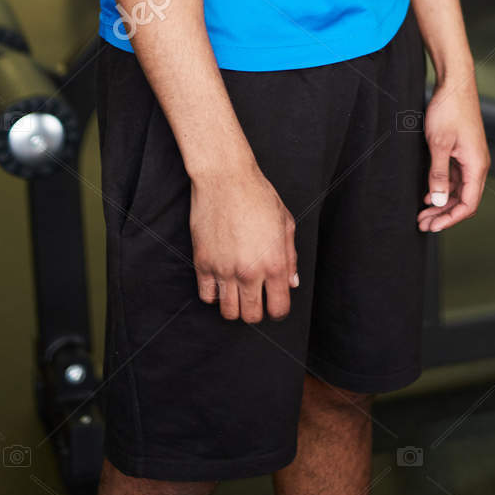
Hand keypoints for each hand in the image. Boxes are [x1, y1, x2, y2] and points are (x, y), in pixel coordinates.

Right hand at [190, 163, 297, 322]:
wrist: (225, 178)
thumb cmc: (259, 196)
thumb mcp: (285, 223)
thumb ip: (291, 257)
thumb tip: (291, 282)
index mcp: (274, 263)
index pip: (279, 308)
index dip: (278, 309)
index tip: (275, 301)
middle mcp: (249, 272)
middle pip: (252, 316)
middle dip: (257, 311)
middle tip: (256, 296)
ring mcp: (224, 270)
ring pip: (228, 312)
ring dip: (235, 306)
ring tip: (238, 290)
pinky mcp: (202, 264)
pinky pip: (207, 296)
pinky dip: (214, 294)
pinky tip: (221, 281)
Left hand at [417, 77, 488, 232]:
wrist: (455, 83)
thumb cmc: (449, 110)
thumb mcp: (439, 144)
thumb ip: (439, 174)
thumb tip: (440, 202)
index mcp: (476, 165)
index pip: (469, 204)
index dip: (451, 219)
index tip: (433, 227)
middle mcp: (477, 164)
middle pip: (465, 200)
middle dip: (445, 215)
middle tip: (423, 225)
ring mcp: (470, 158)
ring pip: (459, 190)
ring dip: (442, 204)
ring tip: (423, 214)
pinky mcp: (463, 151)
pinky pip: (456, 178)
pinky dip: (443, 189)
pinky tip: (429, 195)